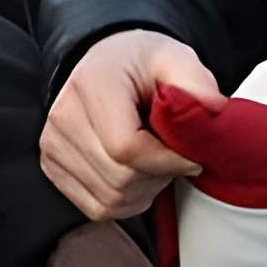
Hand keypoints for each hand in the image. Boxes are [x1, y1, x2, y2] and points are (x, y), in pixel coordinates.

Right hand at [41, 30, 212, 220]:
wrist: (107, 62)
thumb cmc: (143, 64)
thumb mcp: (176, 58)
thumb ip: (196, 82)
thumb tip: (214, 109)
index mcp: (93, 85)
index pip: (126, 147)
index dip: (167, 162)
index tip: (193, 157)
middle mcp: (63, 116)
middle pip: (118, 179)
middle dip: (159, 176)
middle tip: (174, 155)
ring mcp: (52, 144)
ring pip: (108, 199)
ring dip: (144, 191)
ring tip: (156, 162)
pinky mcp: (52, 166)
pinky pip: (95, 207)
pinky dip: (125, 201)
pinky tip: (138, 175)